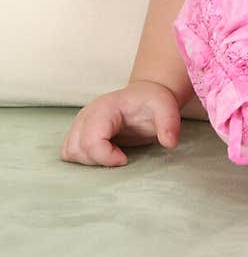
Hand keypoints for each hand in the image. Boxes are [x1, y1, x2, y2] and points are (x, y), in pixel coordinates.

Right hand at [60, 80, 181, 167]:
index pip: (91, 141)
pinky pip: (69, 151)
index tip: (125, 159)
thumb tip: (169, 143)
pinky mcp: (78, 131)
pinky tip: (104, 154)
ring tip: (112, 155)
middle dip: (98, 161)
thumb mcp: (167, 108)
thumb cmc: (153, 102)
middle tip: (120, 156)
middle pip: (76, 149)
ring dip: (89, 161)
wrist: (146, 96)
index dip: (107, 157)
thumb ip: (169, 123)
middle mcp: (86, 114)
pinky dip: (84, 159)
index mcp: (104, 108)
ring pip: (69, 152)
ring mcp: (80, 122)